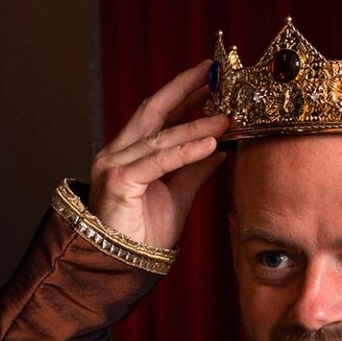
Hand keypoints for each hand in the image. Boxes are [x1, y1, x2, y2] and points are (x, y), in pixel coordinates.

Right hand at [89, 60, 231, 247]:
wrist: (121, 267)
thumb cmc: (142, 235)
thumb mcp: (178, 194)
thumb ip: (195, 169)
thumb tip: (221, 147)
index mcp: (127, 153)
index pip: (156, 114)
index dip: (182, 93)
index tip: (208, 76)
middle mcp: (116, 153)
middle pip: (153, 111)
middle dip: (184, 89)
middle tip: (213, 73)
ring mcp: (114, 165)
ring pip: (161, 137)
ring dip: (197, 125)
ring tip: (226, 117)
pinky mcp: (120, 182)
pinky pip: (159, 161)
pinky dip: (186, 151)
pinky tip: (210, 144)